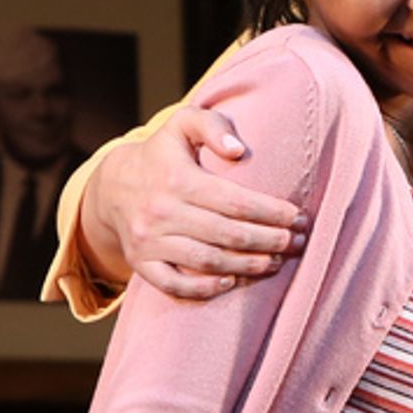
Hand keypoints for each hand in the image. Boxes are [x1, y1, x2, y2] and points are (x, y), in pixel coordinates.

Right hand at [79, 106, 305, 299]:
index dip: (273, 213)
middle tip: (296, 242)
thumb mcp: (182, 124)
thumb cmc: (162, 154)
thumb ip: (212, 125)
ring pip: (208, 261)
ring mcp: (149, 241)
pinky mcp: (140, 262)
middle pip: (229, 234)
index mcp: (177, 179)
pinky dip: (203, 288)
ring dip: (248, 265)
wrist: (113, 186)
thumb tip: (238, 149)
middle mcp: (161, 212)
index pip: (237, 202)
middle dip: (271, 241)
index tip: (299, 218)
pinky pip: (173, 284)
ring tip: (276, 262)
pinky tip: (231, 282)